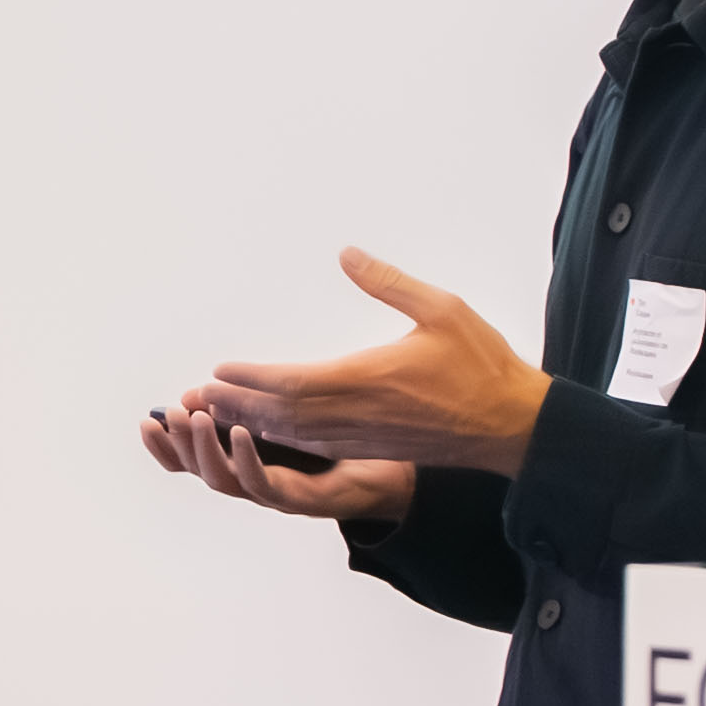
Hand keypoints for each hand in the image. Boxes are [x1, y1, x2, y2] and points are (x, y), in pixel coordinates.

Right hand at [141, 397, 413, 524]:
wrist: (395, 472)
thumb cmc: (344, 443)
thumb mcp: (290, 416)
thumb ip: (251, 404)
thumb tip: (208, 386)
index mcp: (244, 464)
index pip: (191, 460)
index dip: (165, 445)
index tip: (147, 421)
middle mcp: (252, 483)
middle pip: (198, 470)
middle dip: (178, 443)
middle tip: (169, 414)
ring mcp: (273, 494)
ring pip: (223, 480)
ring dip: (205, 449)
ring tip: (196, 417)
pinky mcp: (300, 499)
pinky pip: (264, 483)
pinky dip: (247, 459)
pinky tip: (241, 431)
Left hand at [201, 249, 551, 475]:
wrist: (511, 426)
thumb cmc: (482, 365)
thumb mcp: (442, 309)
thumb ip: (390, 282)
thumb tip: (347, 254)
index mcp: (368, 379)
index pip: (292, 384)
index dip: (251, 378)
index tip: (219, 368)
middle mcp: (356, 416)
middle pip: (280, 415)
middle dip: (234, 403)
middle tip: (194, 394)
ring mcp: (361, 438)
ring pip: (292, 435)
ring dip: (250, 422)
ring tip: (214, 410)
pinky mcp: (370, 450)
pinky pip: (313, 448)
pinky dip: (280, 438)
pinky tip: (264, 430)